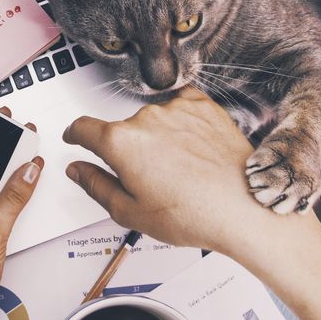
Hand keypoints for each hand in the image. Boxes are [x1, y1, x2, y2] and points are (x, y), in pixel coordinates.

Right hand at [62, 88, 282, 256]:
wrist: (244, 206)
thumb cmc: (194, 213)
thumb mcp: (130, 212)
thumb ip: (95, 186)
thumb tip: (78, 170)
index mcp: (121, 142)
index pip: (83, 128)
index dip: (75, 135)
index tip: (76, 138)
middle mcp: (146, 118)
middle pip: (123, 129)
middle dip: (129, 150)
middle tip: (149, 180)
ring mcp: (176, 109)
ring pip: (153, 121)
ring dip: (158, 138)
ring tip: (180, 171)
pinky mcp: (203, 106)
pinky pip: (181, 108)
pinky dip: (181, 124)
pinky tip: (192, 150)